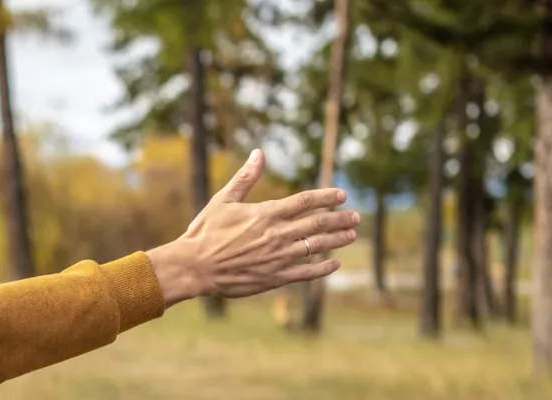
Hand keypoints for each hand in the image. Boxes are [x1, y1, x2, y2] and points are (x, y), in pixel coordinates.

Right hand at [147, 149, 361, 305]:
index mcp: (266, 214)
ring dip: (337, 240)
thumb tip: (258, 153)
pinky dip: (323, 268)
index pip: (305, 201)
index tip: (342, 195)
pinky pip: (307, 273)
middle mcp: (277, 235)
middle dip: (340, 219)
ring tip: (352, 235)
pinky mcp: (275, 277)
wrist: (194, 267)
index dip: (326, 196)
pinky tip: (334, 263)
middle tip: (357, 216)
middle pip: (317, 224)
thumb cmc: (206, 232)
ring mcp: (278, 257)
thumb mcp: (223, 200)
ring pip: (316, 246)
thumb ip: (245, 178)